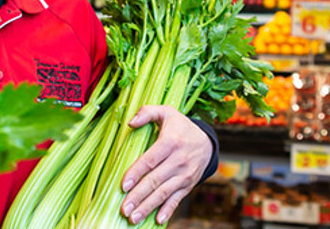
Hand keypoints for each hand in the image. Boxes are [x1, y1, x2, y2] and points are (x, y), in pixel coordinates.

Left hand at [120, 105, 212, 224]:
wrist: (207, 141)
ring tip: (133, 218)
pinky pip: (177, 199)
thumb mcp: (166, 112)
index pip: (150, 160)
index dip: (136, 173)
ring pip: (164, 193)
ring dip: (148, 207)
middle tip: (124, 209)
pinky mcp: (188, 185)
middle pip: (155, 181)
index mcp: (171, 142)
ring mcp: (184, 175)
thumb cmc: (180, 126)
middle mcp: (179, 161)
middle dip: (139, 196)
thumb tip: (130, 122)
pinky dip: (168, 211)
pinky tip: (158, 221)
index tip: (123, 185)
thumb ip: (147, 112)